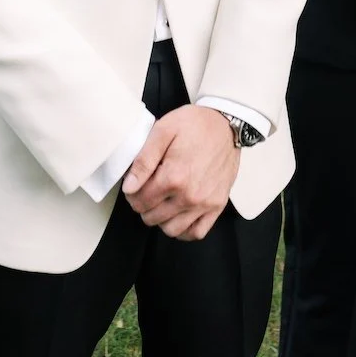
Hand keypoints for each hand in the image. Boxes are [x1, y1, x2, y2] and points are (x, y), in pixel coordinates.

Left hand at [122, 105, 239, 240]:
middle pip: (152, 216)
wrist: (226, 124)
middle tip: (145, 190)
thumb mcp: (163, 131)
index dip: (131, 193)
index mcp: (174, 176)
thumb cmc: (195, 124)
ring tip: (160, 201)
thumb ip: (144, 160)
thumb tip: (129, 186)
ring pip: (171, 229)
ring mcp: (205, 203)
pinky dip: (184, 230)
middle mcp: (190, 195)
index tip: (134, 184)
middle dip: (143, 204)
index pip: (140, 200)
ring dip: (160, 219)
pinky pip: (196, 232)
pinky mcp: (217, 206)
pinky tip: (178, 215)